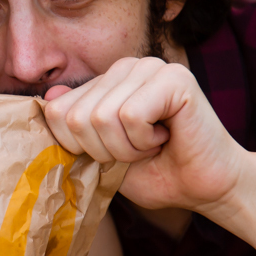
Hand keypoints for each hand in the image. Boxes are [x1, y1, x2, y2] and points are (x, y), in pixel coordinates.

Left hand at [43, 57, 251, 215]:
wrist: (206, 188)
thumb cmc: (157, 172)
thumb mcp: (103, 155)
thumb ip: (76, 128)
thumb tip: (49, 96)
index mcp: (107, 82)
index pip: (57, 112)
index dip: (80, 148)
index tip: (114, 153)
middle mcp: (126, 67)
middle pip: (76, 117)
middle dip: (104, 151)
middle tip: (138, 152)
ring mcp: (150, 68)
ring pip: (102, 117)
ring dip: (127, 148)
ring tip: (153, 144)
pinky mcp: (173, 77)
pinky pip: (130, 115)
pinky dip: (144, 140)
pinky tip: (166, 136)